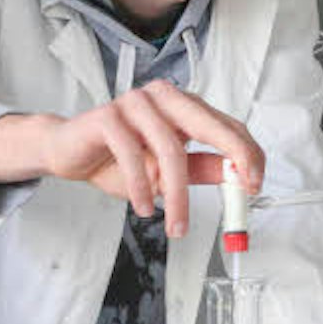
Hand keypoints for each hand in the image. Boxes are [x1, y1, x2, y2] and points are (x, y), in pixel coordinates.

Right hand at [36, 80, 264, 237]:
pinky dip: (141, 187)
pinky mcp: (108, 115)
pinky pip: (133, 154)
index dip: (247, 154)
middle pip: (209, 124)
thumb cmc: (116, 159)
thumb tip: (237, 178)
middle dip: (233, 159)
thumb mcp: (166, 172)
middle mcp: (163, 98)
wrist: (67, 153)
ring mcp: (135, 102)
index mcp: (182, 107)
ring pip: (170, 149)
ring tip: (176, 224)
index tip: (256, 184)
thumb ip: (201, 170)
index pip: (226, 126)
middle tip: (244, 191)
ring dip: (177, 195)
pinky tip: (142, 206)